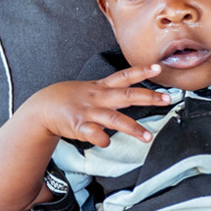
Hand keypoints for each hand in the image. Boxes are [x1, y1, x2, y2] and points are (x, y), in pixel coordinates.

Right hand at [25, 65, 171, 146]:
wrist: (43, 107)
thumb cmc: (69, 99)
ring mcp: (89, 112)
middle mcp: (98, 97)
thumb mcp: (90, 89)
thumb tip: (130, 95)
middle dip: (148, 97)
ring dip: (133, 128)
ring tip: (148, 137)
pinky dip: (102, 139)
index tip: (158, 68)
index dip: (142, 71)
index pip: (124, 76)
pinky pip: (94, 134)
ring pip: (114, 119)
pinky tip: (107, 142)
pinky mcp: (79, 126)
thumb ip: (110, 92)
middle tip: (167, 99)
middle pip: (126, 95)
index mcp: (101, 87)